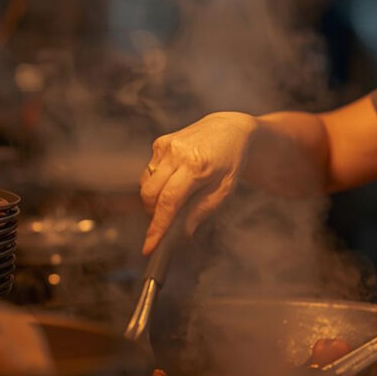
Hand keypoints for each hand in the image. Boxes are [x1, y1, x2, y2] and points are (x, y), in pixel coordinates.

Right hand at [139, 112, 258, 254]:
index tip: (149, 247)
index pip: (169, 201)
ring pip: (146, 185)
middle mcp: (178, 154)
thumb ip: (203, 210)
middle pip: (151, 195)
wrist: (230, 129)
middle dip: (154, 213)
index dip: (157, 226)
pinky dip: (157, 182)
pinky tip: (175, 178)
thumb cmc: (230, 161)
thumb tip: (183, 232)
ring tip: (177, 196)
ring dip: (155, 199)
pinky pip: (149, 172)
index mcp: (197, 166)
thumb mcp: (225, 189)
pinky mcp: (160, 142)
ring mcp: (167, 146)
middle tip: (167, 220)